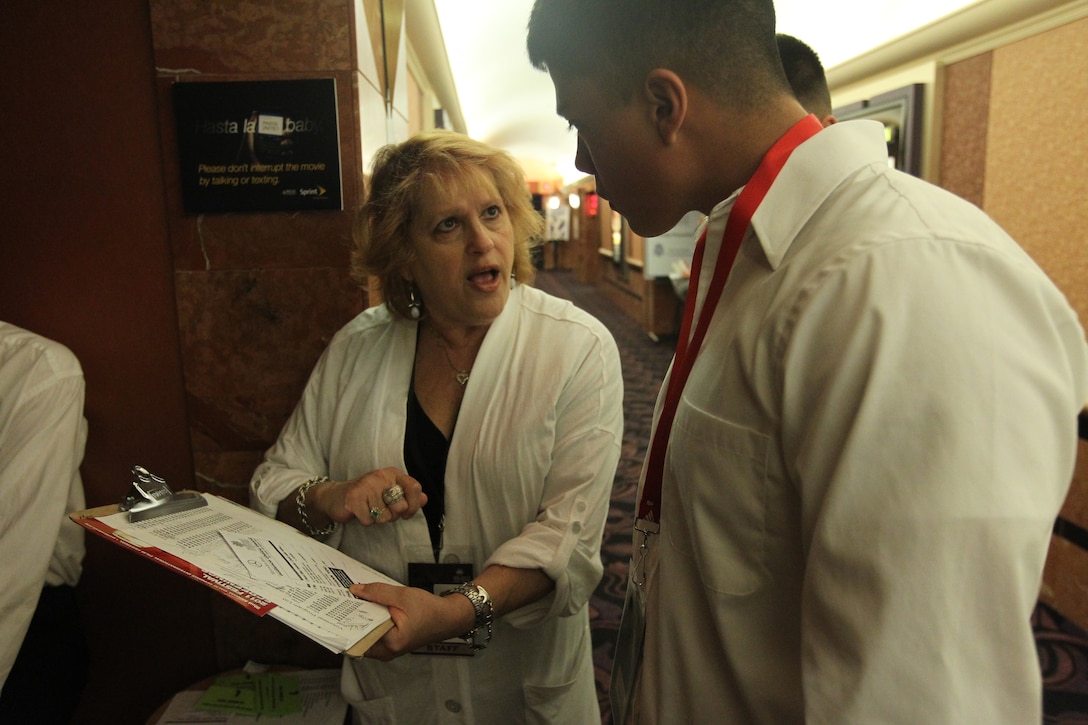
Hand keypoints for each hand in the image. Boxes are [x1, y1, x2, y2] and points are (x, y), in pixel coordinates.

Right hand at [316, 468, 426, 526]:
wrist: (336, 496)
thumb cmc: (366, 496)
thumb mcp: (389, 493)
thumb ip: (408, 496)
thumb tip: (424, 499)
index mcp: (392, 474)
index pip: (414, 487)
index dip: (414, 505)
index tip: (407, 513)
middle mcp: (380, 476)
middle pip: (400, 506)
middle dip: (392, 515)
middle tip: (381, 510)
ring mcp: (367, 486)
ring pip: (384, 517)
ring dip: (377, 519)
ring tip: (369, 509)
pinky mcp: (354, 498)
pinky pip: (369, 521)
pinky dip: (365, 521)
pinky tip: (360, 512)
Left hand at [349, 582, 474, 660]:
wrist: (449, 618)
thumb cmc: (431, 610)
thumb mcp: (403, 596)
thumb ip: (378, 592)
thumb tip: (356, 590)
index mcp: (390, 643)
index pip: (359, 634)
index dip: (346, 620)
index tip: (335, 608)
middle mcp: (386, 651)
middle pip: (360, 635)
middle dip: (351, 617)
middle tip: (341, 600)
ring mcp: (388, 650)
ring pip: (366, 633)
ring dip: (360, 617)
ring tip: (353, 600)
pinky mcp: (390, 643)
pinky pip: (373, 632)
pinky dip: (369, 619)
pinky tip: (367, 605)